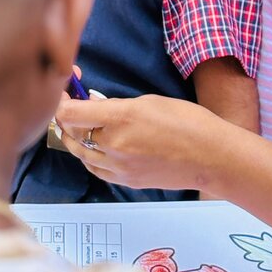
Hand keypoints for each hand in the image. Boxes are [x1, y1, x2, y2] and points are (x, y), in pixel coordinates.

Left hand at [56, 95, 220, 192]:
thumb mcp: (149, 101)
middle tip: (73, 102)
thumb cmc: (187, 122)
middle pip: (72, 132)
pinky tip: (93, 146)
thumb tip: (96, 106)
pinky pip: (95, 169)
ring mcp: (118, 168)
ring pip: (80, 153)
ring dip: (74, 136)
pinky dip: (88, 156)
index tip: (65, 90)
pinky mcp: (125, 181)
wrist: (209, 157)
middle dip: (67, 115)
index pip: (70, 113)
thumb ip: (117, 105)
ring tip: (80, 123)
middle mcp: (113, 145)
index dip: (62, 99)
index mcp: (120, 118)